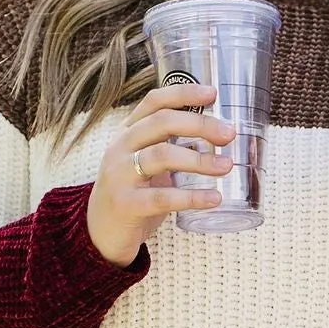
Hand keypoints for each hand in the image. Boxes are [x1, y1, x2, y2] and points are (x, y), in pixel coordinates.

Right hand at [85, 87, 233, 264]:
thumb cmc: (132, 194)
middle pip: (162, 123)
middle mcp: (120, 148)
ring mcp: (120, 175)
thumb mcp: (144, 163)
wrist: (99, 233)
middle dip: (200, 124)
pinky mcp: (126, 204)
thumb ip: (169, 146)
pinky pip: (163, 197)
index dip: (183, 93)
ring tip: (227, 166)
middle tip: (229, 134)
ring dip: (200, 159)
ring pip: (163, 155)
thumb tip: (216, 137)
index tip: (213, 94)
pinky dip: (192, 197)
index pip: (154, 102)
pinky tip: (214, 198)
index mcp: (127, 133)